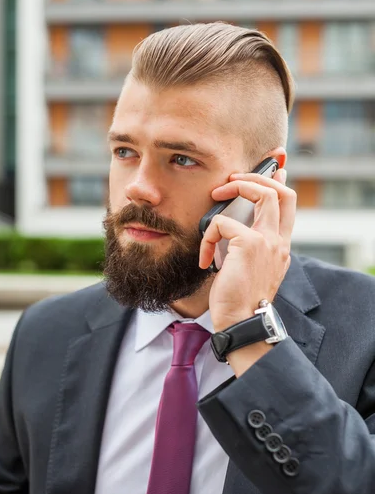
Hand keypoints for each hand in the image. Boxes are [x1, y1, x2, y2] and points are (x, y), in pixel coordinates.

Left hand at [199, 168, 295, 332]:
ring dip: (236, 188)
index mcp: (280, 247)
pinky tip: (205, 259)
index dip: (280, 183)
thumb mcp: (249, 270)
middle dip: (256, 178)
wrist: (241, 322)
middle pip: (281, 192)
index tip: (273, 170)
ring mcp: (267, 241)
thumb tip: (235, 228)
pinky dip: (208, 237)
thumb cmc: (239, 300)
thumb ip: (248, 248)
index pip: (289, 206)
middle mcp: (278, 241)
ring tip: (216, 196)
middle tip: (232, 180)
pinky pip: (222, 224)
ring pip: (261, 194)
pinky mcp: (248, 244)